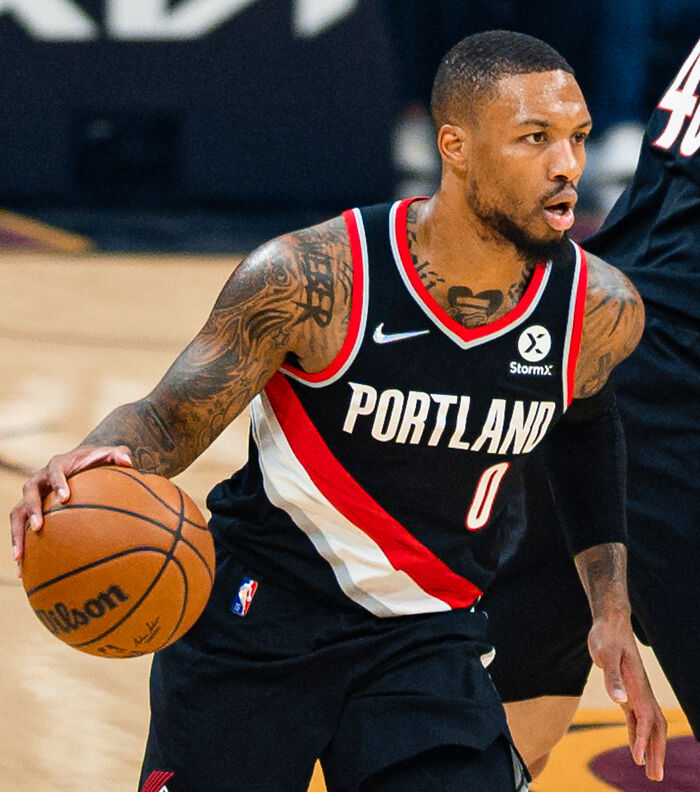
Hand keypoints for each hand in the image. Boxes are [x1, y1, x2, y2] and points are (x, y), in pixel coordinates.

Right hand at [9, 445, 131, 575]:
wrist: (81, 466)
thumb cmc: (97, 461)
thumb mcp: (109, 455)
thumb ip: (119, 454)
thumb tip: (128, 462)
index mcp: (58, 464)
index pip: (56, 470)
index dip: (59, 482)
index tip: (65, 497)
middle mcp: (40, 479)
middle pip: (29, 492)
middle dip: (32, 509)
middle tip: (39, 527)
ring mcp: (33, 497)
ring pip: (17, 514)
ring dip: (16, 535)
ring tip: (20, 557)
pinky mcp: (29, 512)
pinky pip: (19, 530)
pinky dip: (20, 548)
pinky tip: (23, 571)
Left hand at [588, 613, 666, 780]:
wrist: (610, 622)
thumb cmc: (607, 636)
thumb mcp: (605, 654)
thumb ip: (612, 676)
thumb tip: (619, 700)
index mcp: (638, 685)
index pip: (646, 718)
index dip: (643, 739)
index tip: (638, 759)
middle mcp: (641, 691)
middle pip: (654, 728)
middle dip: (656, 753)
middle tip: (655, 778)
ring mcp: (635, 692)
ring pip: (648, 726)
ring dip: (650, 748)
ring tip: (650, 772)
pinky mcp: (627, 690)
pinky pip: (636, 718)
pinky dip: (637, 735)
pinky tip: (635, 749)